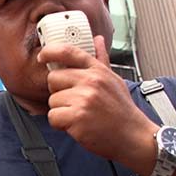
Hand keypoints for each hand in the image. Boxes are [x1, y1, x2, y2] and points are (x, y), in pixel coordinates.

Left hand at [39, 36, 156, 172]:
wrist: (133, 136)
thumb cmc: (122, 110)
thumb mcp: (114, 79)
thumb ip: (102, 59)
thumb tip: (98, 40)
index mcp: (98, 70)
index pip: (68, 52)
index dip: (50, 51)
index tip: (43, 56)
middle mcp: (91, 81)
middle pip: (53, 78)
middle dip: (58, 92)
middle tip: (74, 102)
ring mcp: (84, 99)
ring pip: (52, 100)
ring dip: (61, 111)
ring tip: (80, 115)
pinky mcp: (77, 117)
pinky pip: (53, 117)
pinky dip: (61, 124)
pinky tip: (76, 125)